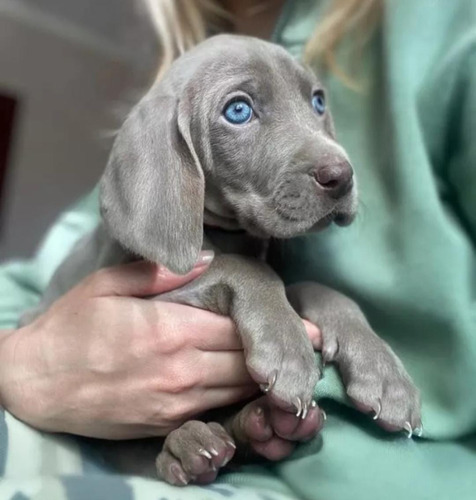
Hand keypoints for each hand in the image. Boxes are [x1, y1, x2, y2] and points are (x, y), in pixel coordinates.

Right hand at [0, 253, 320, 439]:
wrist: (35, 385)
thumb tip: (205, 258)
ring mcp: (174, 401)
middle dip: (282, 355)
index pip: (238, 328)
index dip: (276, 328)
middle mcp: (180, 369)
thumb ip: (160, 272)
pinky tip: (258, 391)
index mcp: (171, 330)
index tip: (309, 325)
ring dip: (269, 379)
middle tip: (315, 345)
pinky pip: (216, 412)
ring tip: (297, 367)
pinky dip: (242, 401)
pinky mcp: (165, 423)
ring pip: (237, 390)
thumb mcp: (108, 285)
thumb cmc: (71, 328)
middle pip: (246, 362)